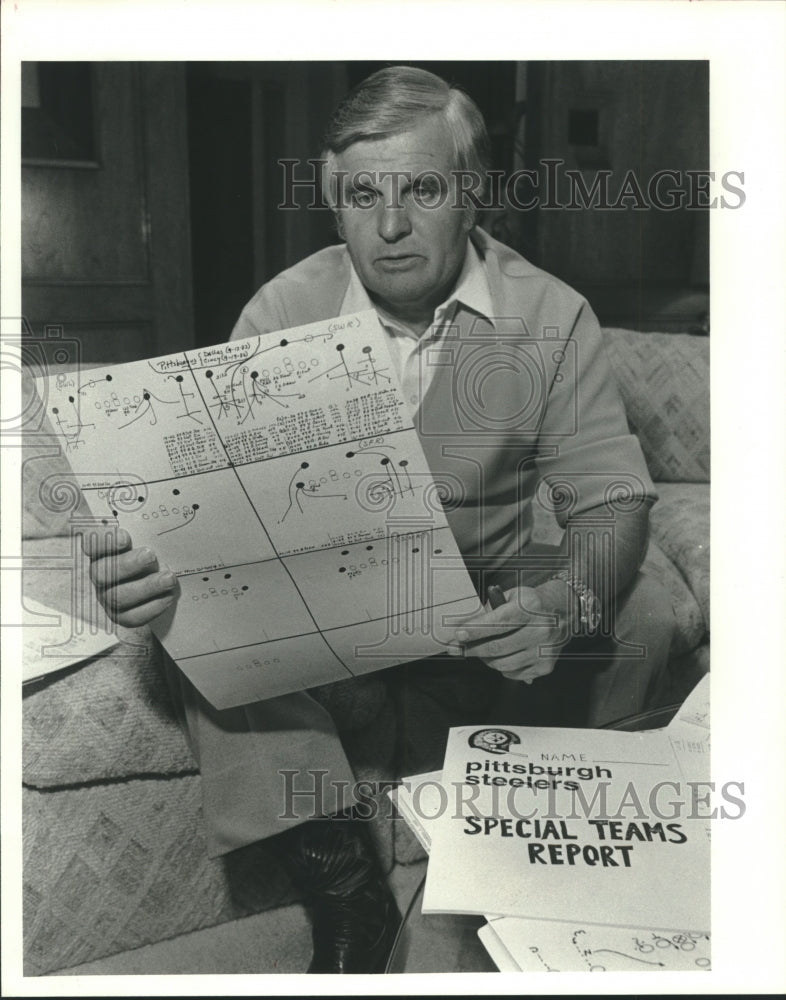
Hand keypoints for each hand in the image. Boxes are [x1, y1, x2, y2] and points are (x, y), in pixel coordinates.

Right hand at [80, 527, 177, 627]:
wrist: (162, 581)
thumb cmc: (153, 553)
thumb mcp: (149, 539)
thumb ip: (147, 534)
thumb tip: (161, 524)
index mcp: (102, 551)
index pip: (91, 543)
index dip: (103, 542)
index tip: (125, 538)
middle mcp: (100, 574)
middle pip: (102, 573)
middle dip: (127, 565)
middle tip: (150, 555)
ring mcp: (108, 597)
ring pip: (118, 596)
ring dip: (146, 587)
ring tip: (169, 578)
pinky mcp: (122, 615)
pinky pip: (132, 616)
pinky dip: (152, 607)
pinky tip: (168, 596)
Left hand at [446, 585, 567, 683]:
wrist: (562, 610)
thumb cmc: (531, 603)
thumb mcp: (513, 596)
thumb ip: (491, 610)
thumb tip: (468, 628)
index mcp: (530, 608)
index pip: (498, 622)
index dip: (475, 631)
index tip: (459, 635)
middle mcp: (540, 629)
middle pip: (498, 647)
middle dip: (473, 649)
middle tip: (459, 648)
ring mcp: (544, 650)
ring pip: (503, 664)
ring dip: (486, 659)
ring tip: (482, 652)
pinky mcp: (546, 665)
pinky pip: (514, 673)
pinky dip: (503, 667)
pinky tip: (503, 656)